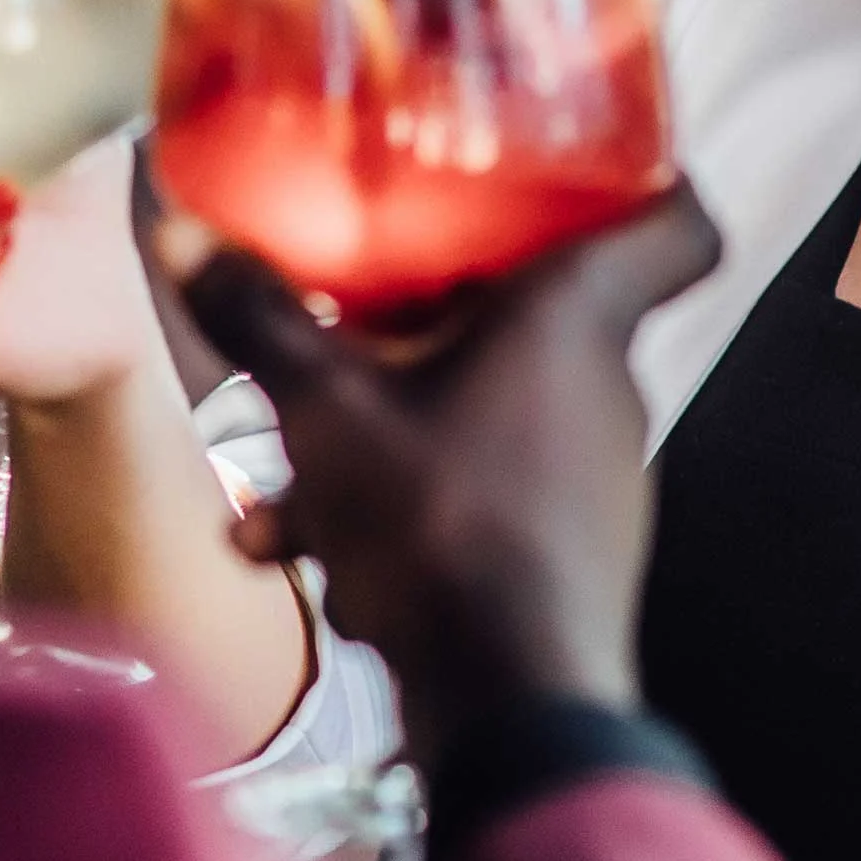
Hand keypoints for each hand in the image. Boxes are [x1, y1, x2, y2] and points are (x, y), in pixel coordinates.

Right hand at [160, 190, 723, 765]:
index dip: (647, 172)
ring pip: (488, 412)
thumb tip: (179, 229)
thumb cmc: (438, 522)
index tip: (579, 154)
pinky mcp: (567, 551)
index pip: (681, 219)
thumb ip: (255, 317)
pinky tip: (304, 556)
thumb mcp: (323, 408)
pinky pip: (479, 493)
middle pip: (544, 311)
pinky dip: (401, 509)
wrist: (508, 706)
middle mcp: (606, 385)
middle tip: (359, 306)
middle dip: (438, 313)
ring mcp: (596, 476)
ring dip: (389, 430)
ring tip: (281, 477)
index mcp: (579, 315)